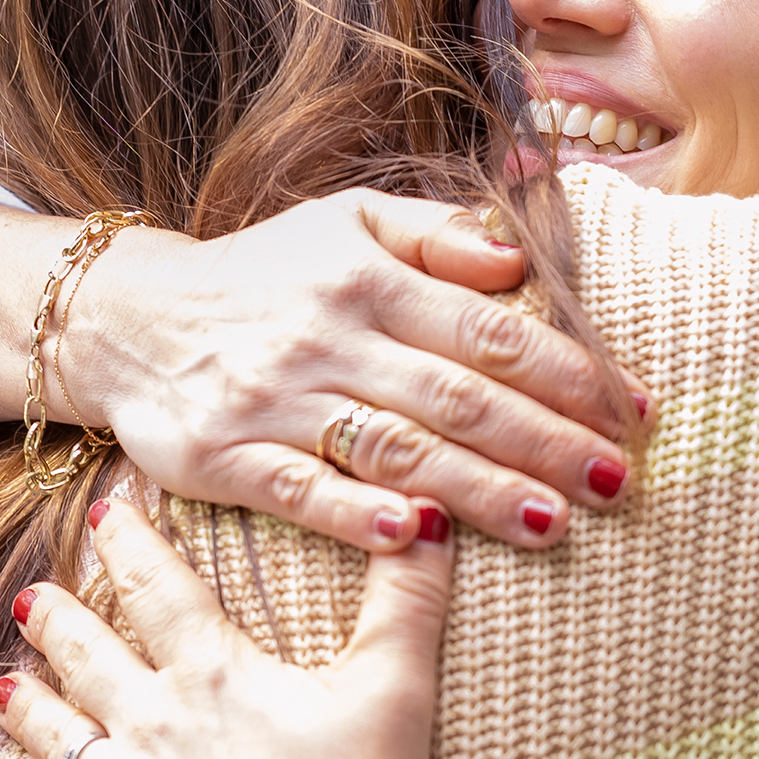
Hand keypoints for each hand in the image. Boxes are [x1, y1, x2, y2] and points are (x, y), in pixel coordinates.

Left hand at [0, 499, 454, 758]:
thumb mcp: (396, 687)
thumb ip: (408, 597)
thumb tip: (426, 514)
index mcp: (212, 673)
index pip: (158, 587)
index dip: (129, 543)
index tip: (102, 511)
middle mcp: (154, 725)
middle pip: (90, 656)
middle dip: (59, 619)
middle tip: (31, 594)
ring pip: (59, 740)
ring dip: (29, 708)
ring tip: (4, 683)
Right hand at [71, 189, 644, 550]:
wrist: (127, 317)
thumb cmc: (264, 273)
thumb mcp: (346, 223)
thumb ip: (437, 236)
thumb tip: (519, 259)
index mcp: (368, 277)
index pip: (488, 331)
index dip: (568, 371)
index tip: (632, 410)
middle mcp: (328, 336)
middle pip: (456, 396)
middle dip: (545, 440)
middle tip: (615, 480)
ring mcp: (275, 400)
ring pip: (394, 448)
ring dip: (478, 488)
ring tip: (553, 522)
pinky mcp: (224, 458)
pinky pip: (299, 490)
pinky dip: (355, 512)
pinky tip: (414, 536)